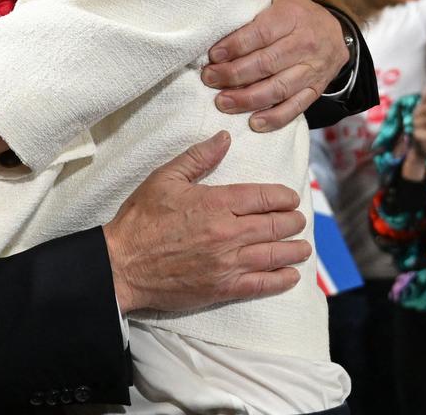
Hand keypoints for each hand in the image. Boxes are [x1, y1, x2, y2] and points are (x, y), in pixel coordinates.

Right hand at [103, 131, 309, 313]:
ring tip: (302, 247)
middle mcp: (228, 232)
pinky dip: (281, 279)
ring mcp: (228, 263)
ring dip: (294, 249)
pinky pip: (262, 284)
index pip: (264, 197)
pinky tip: (291, 275)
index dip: (283, 197)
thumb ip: (198, 157)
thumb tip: (224, 138)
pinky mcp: (223, 288)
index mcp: (216, 203)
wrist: (123, 264)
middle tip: (298, 221)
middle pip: (275, 225)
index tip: (290, 198)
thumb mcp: (164, 178)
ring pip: (275, 254)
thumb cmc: (140, 220)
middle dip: (292, 221)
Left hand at [201, 0, 348, 131]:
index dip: (235, 46)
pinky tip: (253, 123)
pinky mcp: (316, 89)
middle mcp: (306, 44)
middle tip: (208, 79)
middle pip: (266, 63)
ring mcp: (313, 69)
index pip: (260, 34)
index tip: (212, 55)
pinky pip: (296, 107)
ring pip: (279, 88)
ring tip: (222, 102)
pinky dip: (275, 117)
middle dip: (234, 74)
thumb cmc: (298, 12)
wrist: (339, 35)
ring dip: (248, 99)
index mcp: (293, 17)